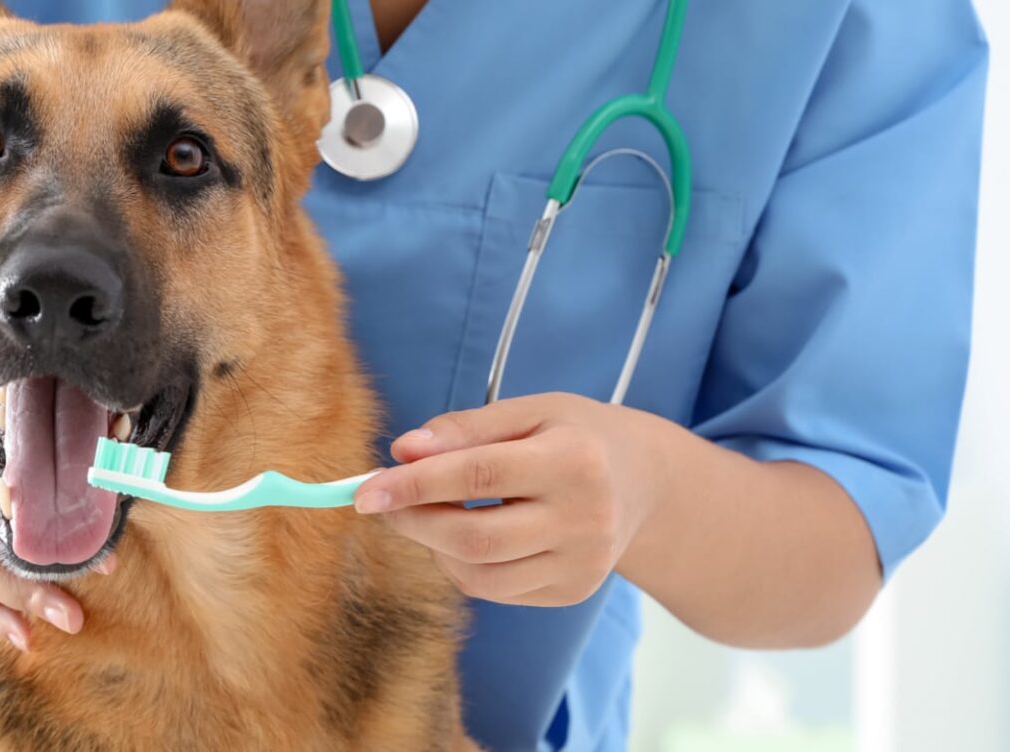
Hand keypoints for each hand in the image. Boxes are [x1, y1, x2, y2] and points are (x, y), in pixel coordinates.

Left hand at [352, 393, 672, 606]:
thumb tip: (401, 451)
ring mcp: (582, 564)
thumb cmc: (576, 436)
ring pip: (478, 574)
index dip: (413, 484)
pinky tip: (467, 534)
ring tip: (430, 512)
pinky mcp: (572, 592)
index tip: (363, 490)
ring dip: (433, 545)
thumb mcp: (529, 412)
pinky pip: (494, 589)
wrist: (645, 483)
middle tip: (380, 501)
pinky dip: (462, 564)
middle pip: (474, 537)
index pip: (477, 476)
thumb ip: (464, 429)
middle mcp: (585, 519)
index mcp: (575, 460)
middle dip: (413, 521)